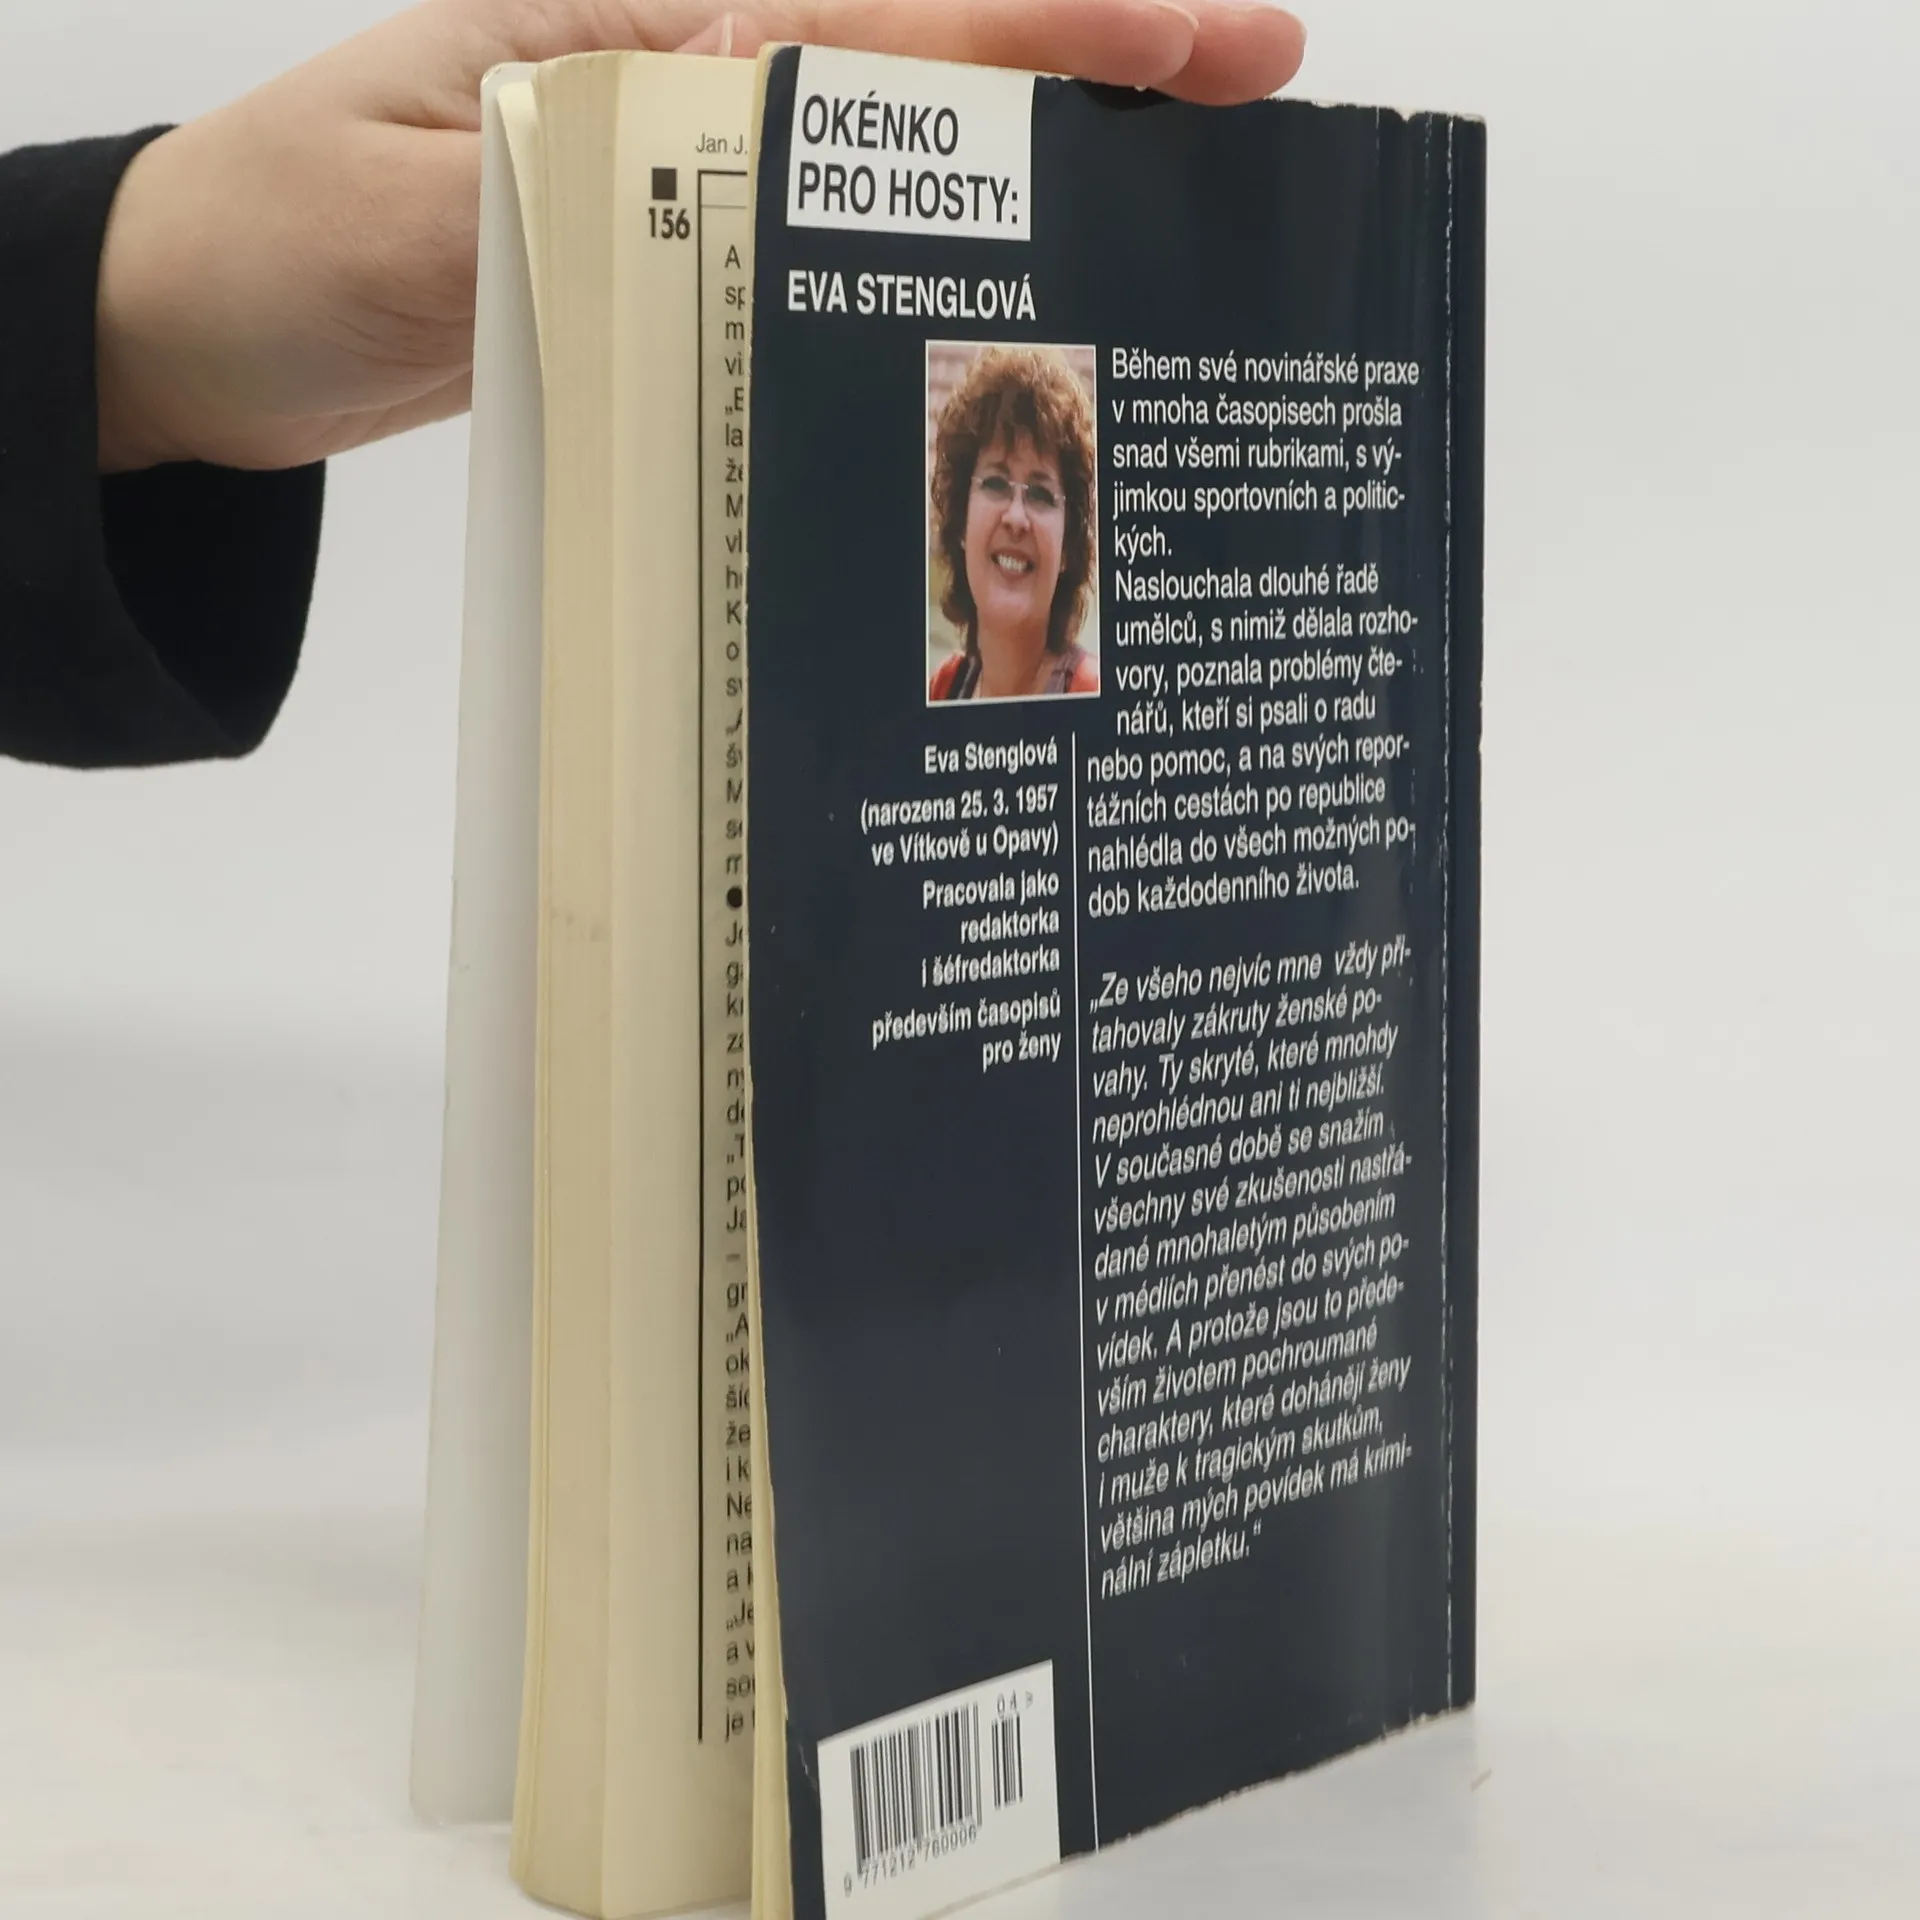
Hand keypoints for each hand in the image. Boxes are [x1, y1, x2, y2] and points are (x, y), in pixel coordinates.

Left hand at [95, 0, 1305, 472]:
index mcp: (625, 37)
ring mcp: (686, 176)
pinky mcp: (676, 258)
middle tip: (1259, 74)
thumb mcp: (411, 213)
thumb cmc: (274, 247)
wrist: (199, 324)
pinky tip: (1023, 265)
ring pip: (895, 147)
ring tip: (1190, 168)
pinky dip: (936, 243)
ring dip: (1042, 148)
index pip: (862, 27)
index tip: (1180, 29)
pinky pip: (832, 236)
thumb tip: (769, 123)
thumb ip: (585, 173)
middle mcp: (678, 85)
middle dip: (1089, 56)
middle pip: (918, 61)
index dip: (1028, 24)